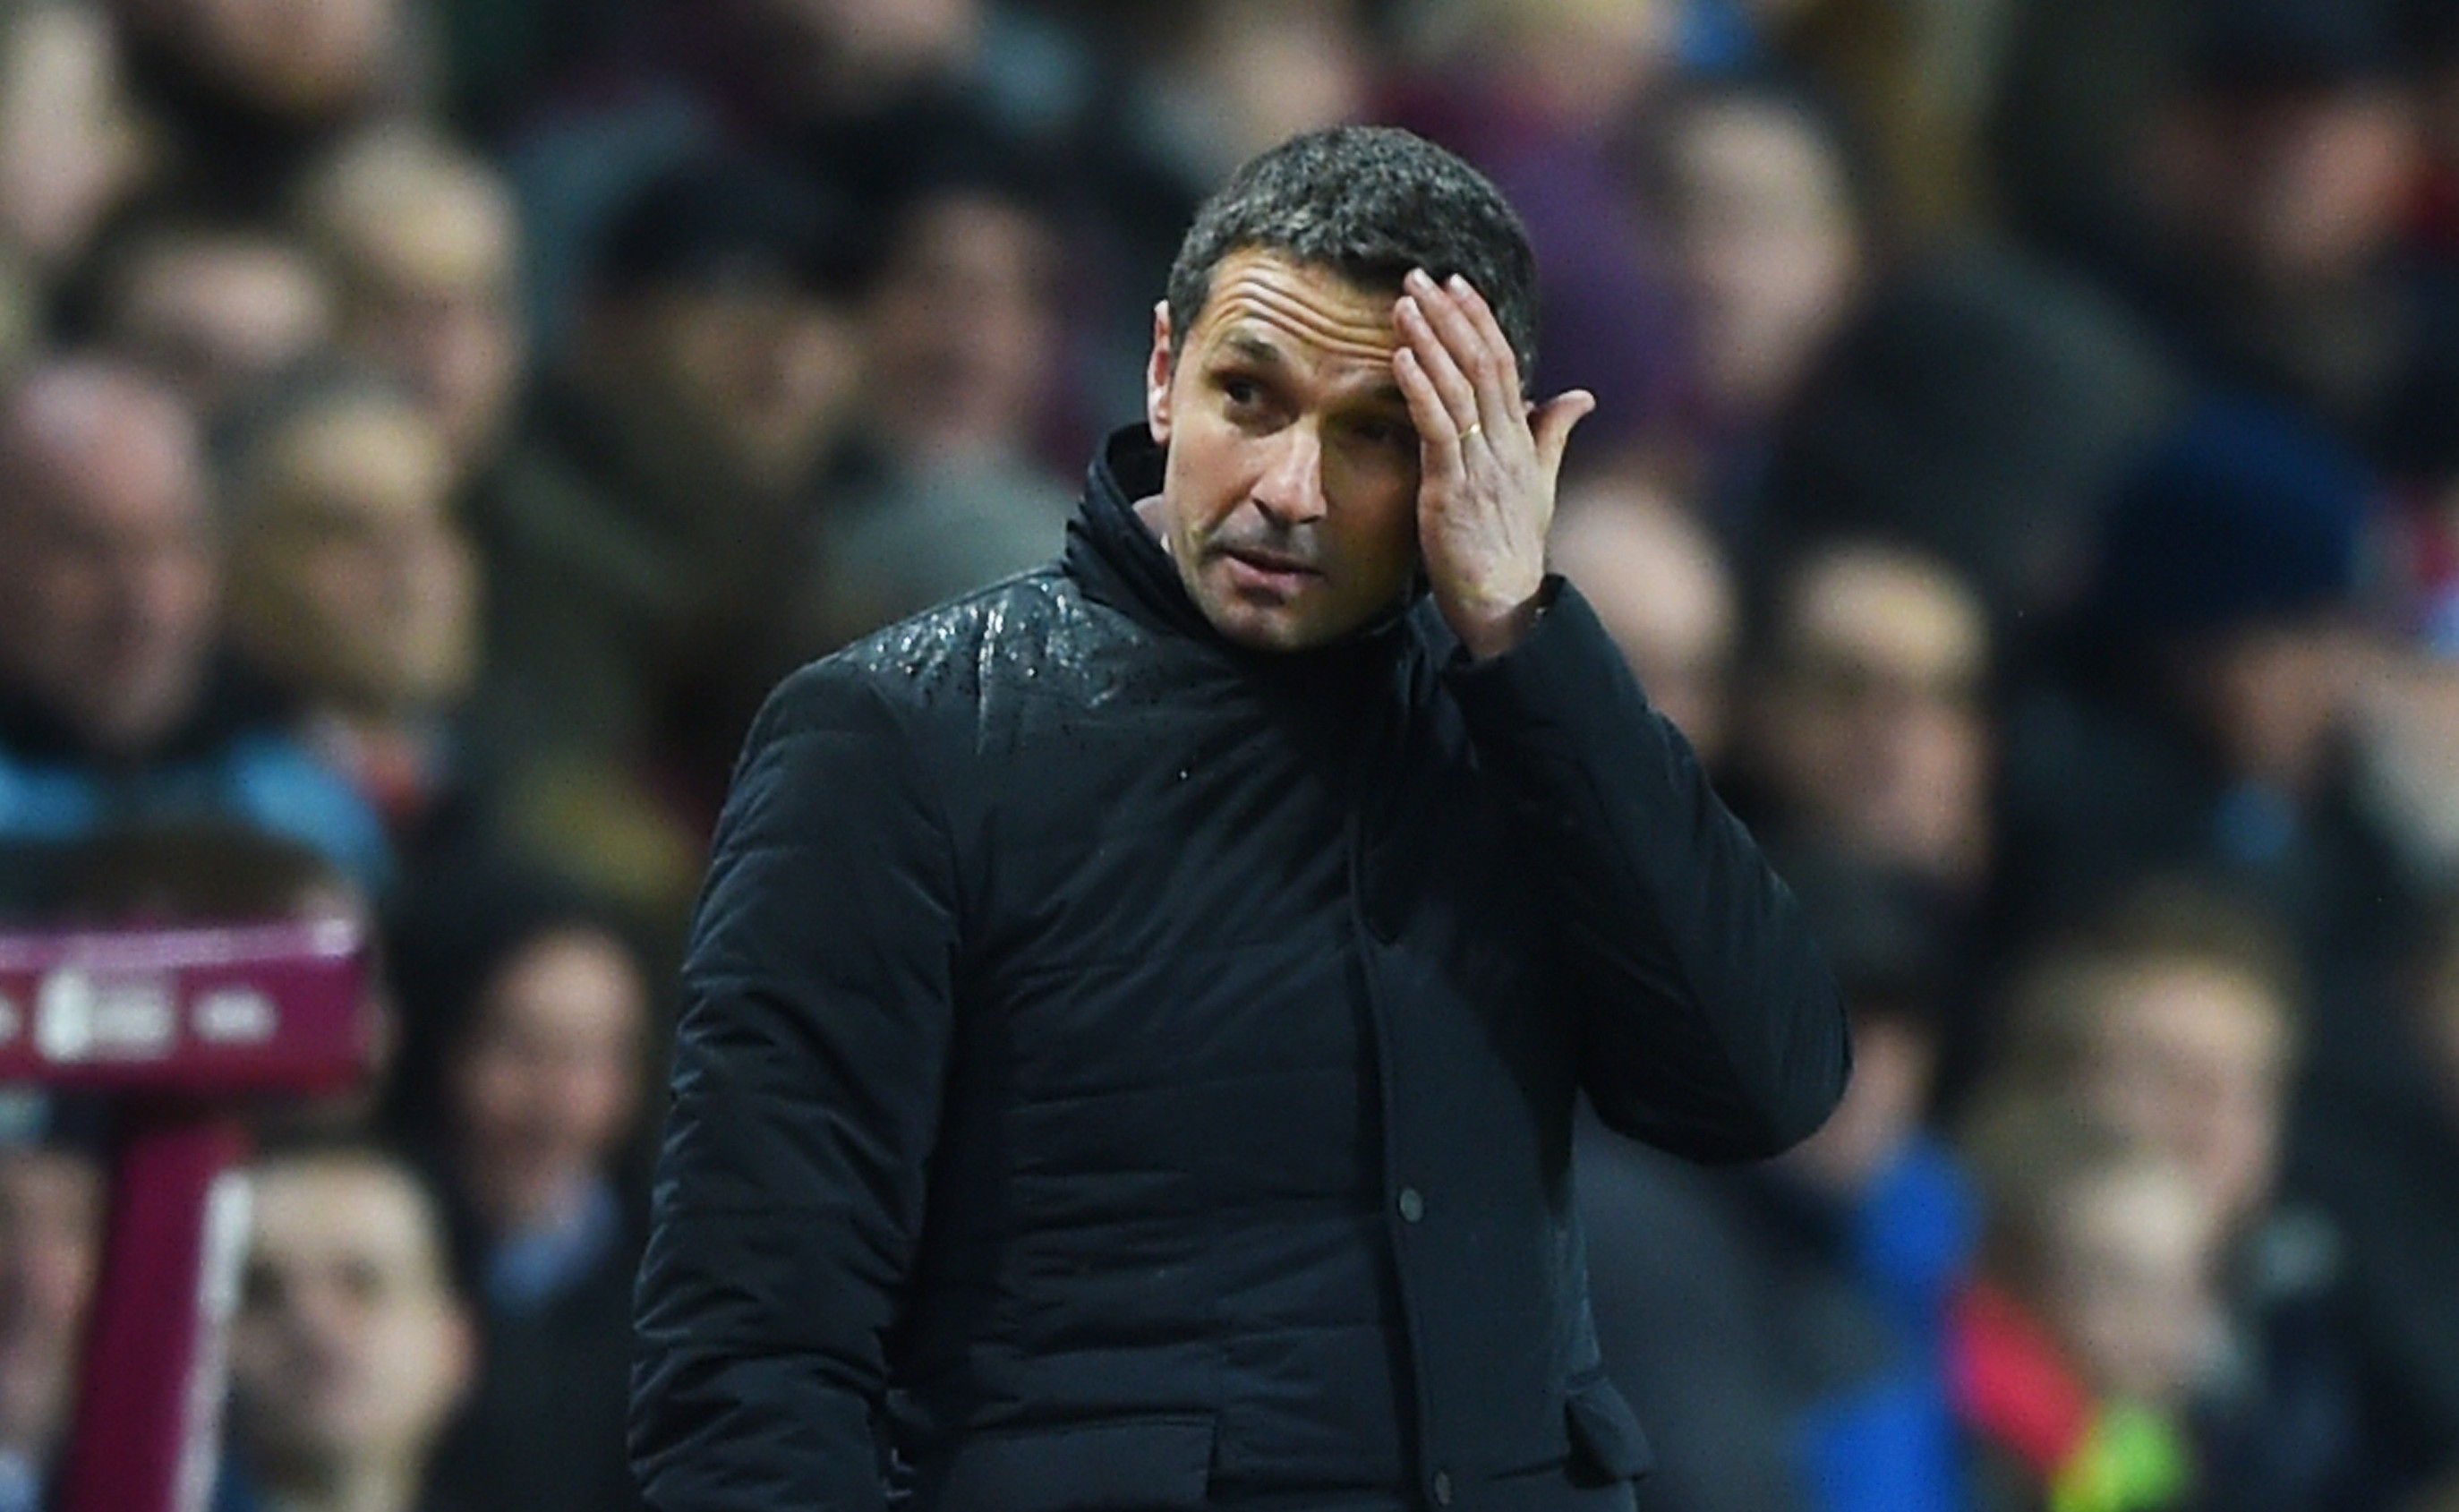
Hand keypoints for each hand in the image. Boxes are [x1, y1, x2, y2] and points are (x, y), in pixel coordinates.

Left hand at [1391, 267, 1594, 658]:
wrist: (1506, 606)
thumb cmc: (1515, 550)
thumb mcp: (1541, 486)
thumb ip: (1554, 436)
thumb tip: (1581, 395)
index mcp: (1522, 440)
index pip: (1504, 364)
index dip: (1480, 321)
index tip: (1456, 285)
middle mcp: (1506, 445)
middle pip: (1482, 363)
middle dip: (1451, 315)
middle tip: (1422, 274)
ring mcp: (1481, 466)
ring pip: (1459, 387)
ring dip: (1430, 339)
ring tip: (1404, 302)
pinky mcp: (1452, 490)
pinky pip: (1438, 428)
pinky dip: (1421, 388)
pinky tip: (1402, 356)